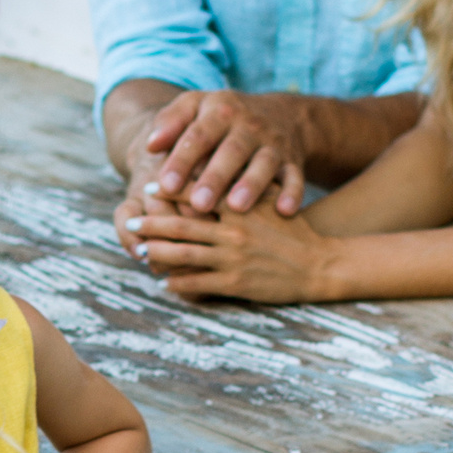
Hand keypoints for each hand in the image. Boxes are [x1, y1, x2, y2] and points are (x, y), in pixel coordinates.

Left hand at [117, 87, 306, 241]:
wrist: (282, 115)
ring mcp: (273, 144)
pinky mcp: (293, 161)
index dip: (181, 159)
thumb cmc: (222, 119)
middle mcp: (248, 126)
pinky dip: (293, 192)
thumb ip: (170, 123)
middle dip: (216, 177)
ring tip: (237, 207)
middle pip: (231, 151)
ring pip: (264, 163)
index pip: (198, 135)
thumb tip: (150, 145)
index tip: (164, 185)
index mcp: (219, 112)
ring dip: (252, 185)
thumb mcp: (195, 107)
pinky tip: (285, 211)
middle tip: (198, 204)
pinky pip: (296, 176)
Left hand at [127, 198, 331, 305]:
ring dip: (157, 254)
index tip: (148, 190)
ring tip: (140, 252)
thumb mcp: (271, 197)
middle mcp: (233, 230)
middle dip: (151, 225)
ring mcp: (233, 258)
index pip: (195, 193)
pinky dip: (178, 284)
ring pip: (183, 255)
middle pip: (181, 225)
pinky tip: (165, 282)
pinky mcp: (236, 283)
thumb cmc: (294, 227)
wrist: (321, 264)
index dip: (168, 191)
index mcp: (239, 205)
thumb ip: (243, 181)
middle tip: (131, 224)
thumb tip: (212, 168)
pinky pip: (198, 284)